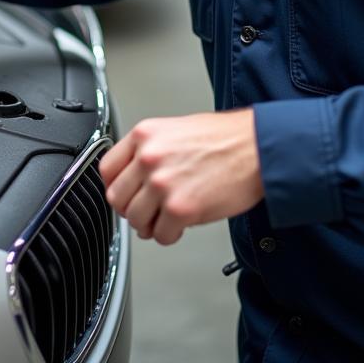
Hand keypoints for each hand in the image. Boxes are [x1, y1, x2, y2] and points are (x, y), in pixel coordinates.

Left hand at [100, 109, 263, 245]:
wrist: (257, 148)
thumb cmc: (224, 138)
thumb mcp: (175, 129)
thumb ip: (150, 150)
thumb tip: (134, 176)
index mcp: (145, 135)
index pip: (106, 168)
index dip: (115, 186)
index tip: (123, 194)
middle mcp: (149, 158)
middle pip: (117, 198)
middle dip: (131, 209)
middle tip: (145, 212)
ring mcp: (163, 184)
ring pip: (135, 219)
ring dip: (149, 225)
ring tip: (164, 219)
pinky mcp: (181, 209)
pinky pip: (160, 235)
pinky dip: (168, 235)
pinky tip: (180, 226)